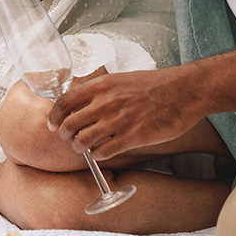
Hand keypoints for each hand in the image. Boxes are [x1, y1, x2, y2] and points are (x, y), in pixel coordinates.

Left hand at [47, 67, 204, 162]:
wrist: (183, 91)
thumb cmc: (153, 85)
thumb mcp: (120, 79)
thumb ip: (100, 90)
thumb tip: (82, 100)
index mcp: (100, 86)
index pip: (65, 102)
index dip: (54, 117)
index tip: (53, 125)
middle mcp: (105, 103)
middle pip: (69, 125)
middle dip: (65, 136)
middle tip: (69, 139)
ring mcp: (118, 121)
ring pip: (83, 141)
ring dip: (80, 148)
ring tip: (85, 148)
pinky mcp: (132, 137)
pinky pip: (103, 152)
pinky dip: (97, 156)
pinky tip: (101, 153)